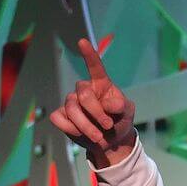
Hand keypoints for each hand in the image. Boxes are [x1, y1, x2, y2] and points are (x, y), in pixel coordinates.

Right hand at [48, 38, 137, 167]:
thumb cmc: (119, 122)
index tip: (82, 42)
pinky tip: (81, 135)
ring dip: (86, 126)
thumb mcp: (127, 113)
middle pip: (83, 95)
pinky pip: (58, 119)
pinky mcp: (62, 116)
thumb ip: (121, 106)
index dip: (89, 55)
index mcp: (101, 84)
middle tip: (108, 126)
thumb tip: (108, 104)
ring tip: (99, 137)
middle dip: (96, 113)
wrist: (110, 143)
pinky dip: (70, 129)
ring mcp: (71, 102)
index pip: (95, 67)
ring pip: (71, 109)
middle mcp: (85, 90)